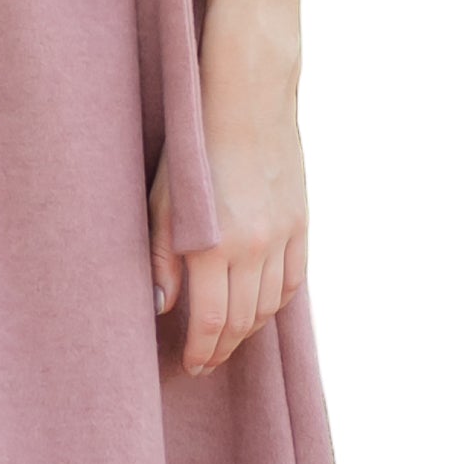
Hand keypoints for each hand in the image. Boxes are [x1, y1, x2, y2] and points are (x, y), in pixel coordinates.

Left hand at [147, 0, 308, 373]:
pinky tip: (259, 309)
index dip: (201, 352)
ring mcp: (283, 235)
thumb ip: (161, 258)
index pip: (211, 321)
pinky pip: (292, 280)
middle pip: (242, 321)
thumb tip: (162, 308)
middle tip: (205, 361)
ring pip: (269, 305)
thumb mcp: (164, 201)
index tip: (190, 366)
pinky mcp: (301, 221)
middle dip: (221, 349)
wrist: (248, 98)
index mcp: (214, 245)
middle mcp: (254, 247)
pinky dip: (275, 302)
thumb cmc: (192, 145)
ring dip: (248, 330)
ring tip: (228, 339)